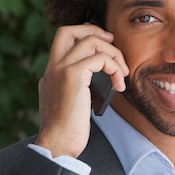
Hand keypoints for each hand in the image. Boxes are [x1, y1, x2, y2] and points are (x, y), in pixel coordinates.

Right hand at [35, 24, 128, 157]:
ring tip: (123, 73)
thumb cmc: (69, 130)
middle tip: (114, 43)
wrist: (58, 144)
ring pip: (90, 41)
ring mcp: (60, 69)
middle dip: (95, 30)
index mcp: (51, 73)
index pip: (64, 40)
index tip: (106, 45)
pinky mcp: (72, 76)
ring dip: (114, 54)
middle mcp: (52, 67)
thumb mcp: (72, 103)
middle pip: (68, 30)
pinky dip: (115, 67)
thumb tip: (97, 79)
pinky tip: (120, 85)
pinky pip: (100, 58)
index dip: (86, 35)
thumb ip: (78, 87)